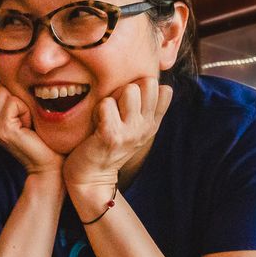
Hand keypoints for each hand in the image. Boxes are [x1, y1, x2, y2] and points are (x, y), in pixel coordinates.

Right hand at [0, 85, 63, 176]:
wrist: (51, 167)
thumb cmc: (49, 141)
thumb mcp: (35, 116)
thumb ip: (25, 100)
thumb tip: (28, 76)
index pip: (2, 87)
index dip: (19, 94)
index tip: (32, 115)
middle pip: (2, 88)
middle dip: (20, 97)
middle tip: (32, 119)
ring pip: (7, 93)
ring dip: (24, 104)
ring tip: (32, 124)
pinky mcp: (2, 129)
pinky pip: (12, 103)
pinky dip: (26, 111)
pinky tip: (31, 128)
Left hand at [63, 77, 172, 191]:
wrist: (91, 178)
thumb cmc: (107, 145)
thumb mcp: (133, 127)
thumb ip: (142, 107)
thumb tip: (148, 78)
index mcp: (152, 123)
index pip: (164, 90)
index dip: (143, 87)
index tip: (128, 102)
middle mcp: (146, 126)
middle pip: (148, 82)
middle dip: (127, 87)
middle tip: (114, 107)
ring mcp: (131, 132)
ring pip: (129, 89)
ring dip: (112, 97)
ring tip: (104, 114)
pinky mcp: (112, 136)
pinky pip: (106, 104)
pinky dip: (97, 109)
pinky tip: (95, 123)